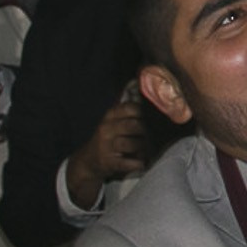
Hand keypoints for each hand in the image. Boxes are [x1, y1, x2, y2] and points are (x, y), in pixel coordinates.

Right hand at [67, 95, 149, 211]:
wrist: (89, 160)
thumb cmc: (109, 137)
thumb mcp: (114, 119)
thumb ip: (128, 107)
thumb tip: (138, 83)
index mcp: (111, 115)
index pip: (131, 108)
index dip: (146, 113)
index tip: (156, 117)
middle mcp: (107, 128)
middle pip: (134, 125)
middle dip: (147, 131)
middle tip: (157, 135)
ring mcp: (106, 146)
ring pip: (132, 144)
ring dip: (144, 147)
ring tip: (150, 149)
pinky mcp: (108, 162)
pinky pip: (127, 163)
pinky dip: (137, 163)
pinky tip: (143, 162)